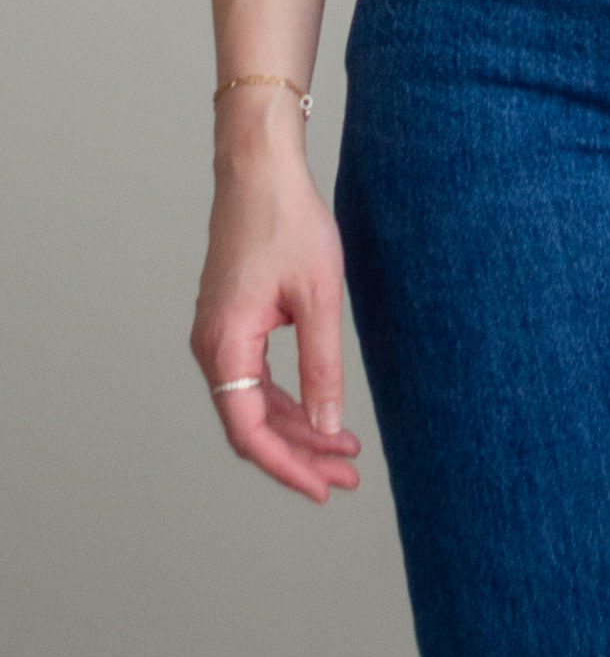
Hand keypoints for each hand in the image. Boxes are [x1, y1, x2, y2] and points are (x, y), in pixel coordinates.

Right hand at [191, 105, 360, 503]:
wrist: (259, 169)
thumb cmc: (287, 221)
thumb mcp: (319, 296)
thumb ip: (322, 365)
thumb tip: (328, 426)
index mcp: (226, 344)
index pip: (249, 431)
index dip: (287, 466)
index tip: (325, 488)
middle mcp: (213, 346)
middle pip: (252, 423)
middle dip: (301, 454)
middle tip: (348, 476)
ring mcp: (219, 334)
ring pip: (254, 403)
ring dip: (297, 428)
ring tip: (344, 450)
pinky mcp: (231, 321)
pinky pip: (254, 377)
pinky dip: (287, 399)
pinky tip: (319, 409)